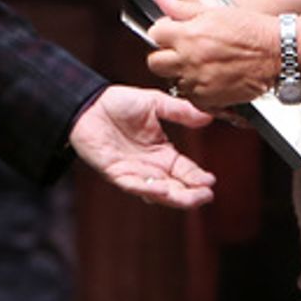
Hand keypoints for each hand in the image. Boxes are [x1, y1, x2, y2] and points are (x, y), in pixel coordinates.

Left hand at [69, 85, 215, 208]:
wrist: (90, 102)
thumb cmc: (120, 102)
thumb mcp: (155, 103)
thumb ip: (180, 111)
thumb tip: (208, 116)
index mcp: (162, 152)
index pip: (185, 170)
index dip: (198, 177)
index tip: (211, 182)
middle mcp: (150, 166)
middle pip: (175, 187)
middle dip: (191, 194)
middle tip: (205, 196)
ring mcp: (133, 172)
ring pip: (157, 192)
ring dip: (173, 197)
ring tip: (189, 199)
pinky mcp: (115, 172)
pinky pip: (132, 185)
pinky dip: (146, 190)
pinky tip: (162, 192)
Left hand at [145, 0, 278, 109]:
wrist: (278, 53)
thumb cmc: (251, 31)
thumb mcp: (214, 12)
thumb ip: (181, 7)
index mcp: (188, 35)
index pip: (154, 34)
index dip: (164, 32)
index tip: (173, 33)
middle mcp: (189, 60)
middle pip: (154, 63)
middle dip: (164, 56)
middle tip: (181, 51)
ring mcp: (198, 82)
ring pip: (172, 81)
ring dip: (182, 74)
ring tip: (202, 64)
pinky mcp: (209, 100)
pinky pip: (190, 98)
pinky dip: (197, 90)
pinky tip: (210, 78)